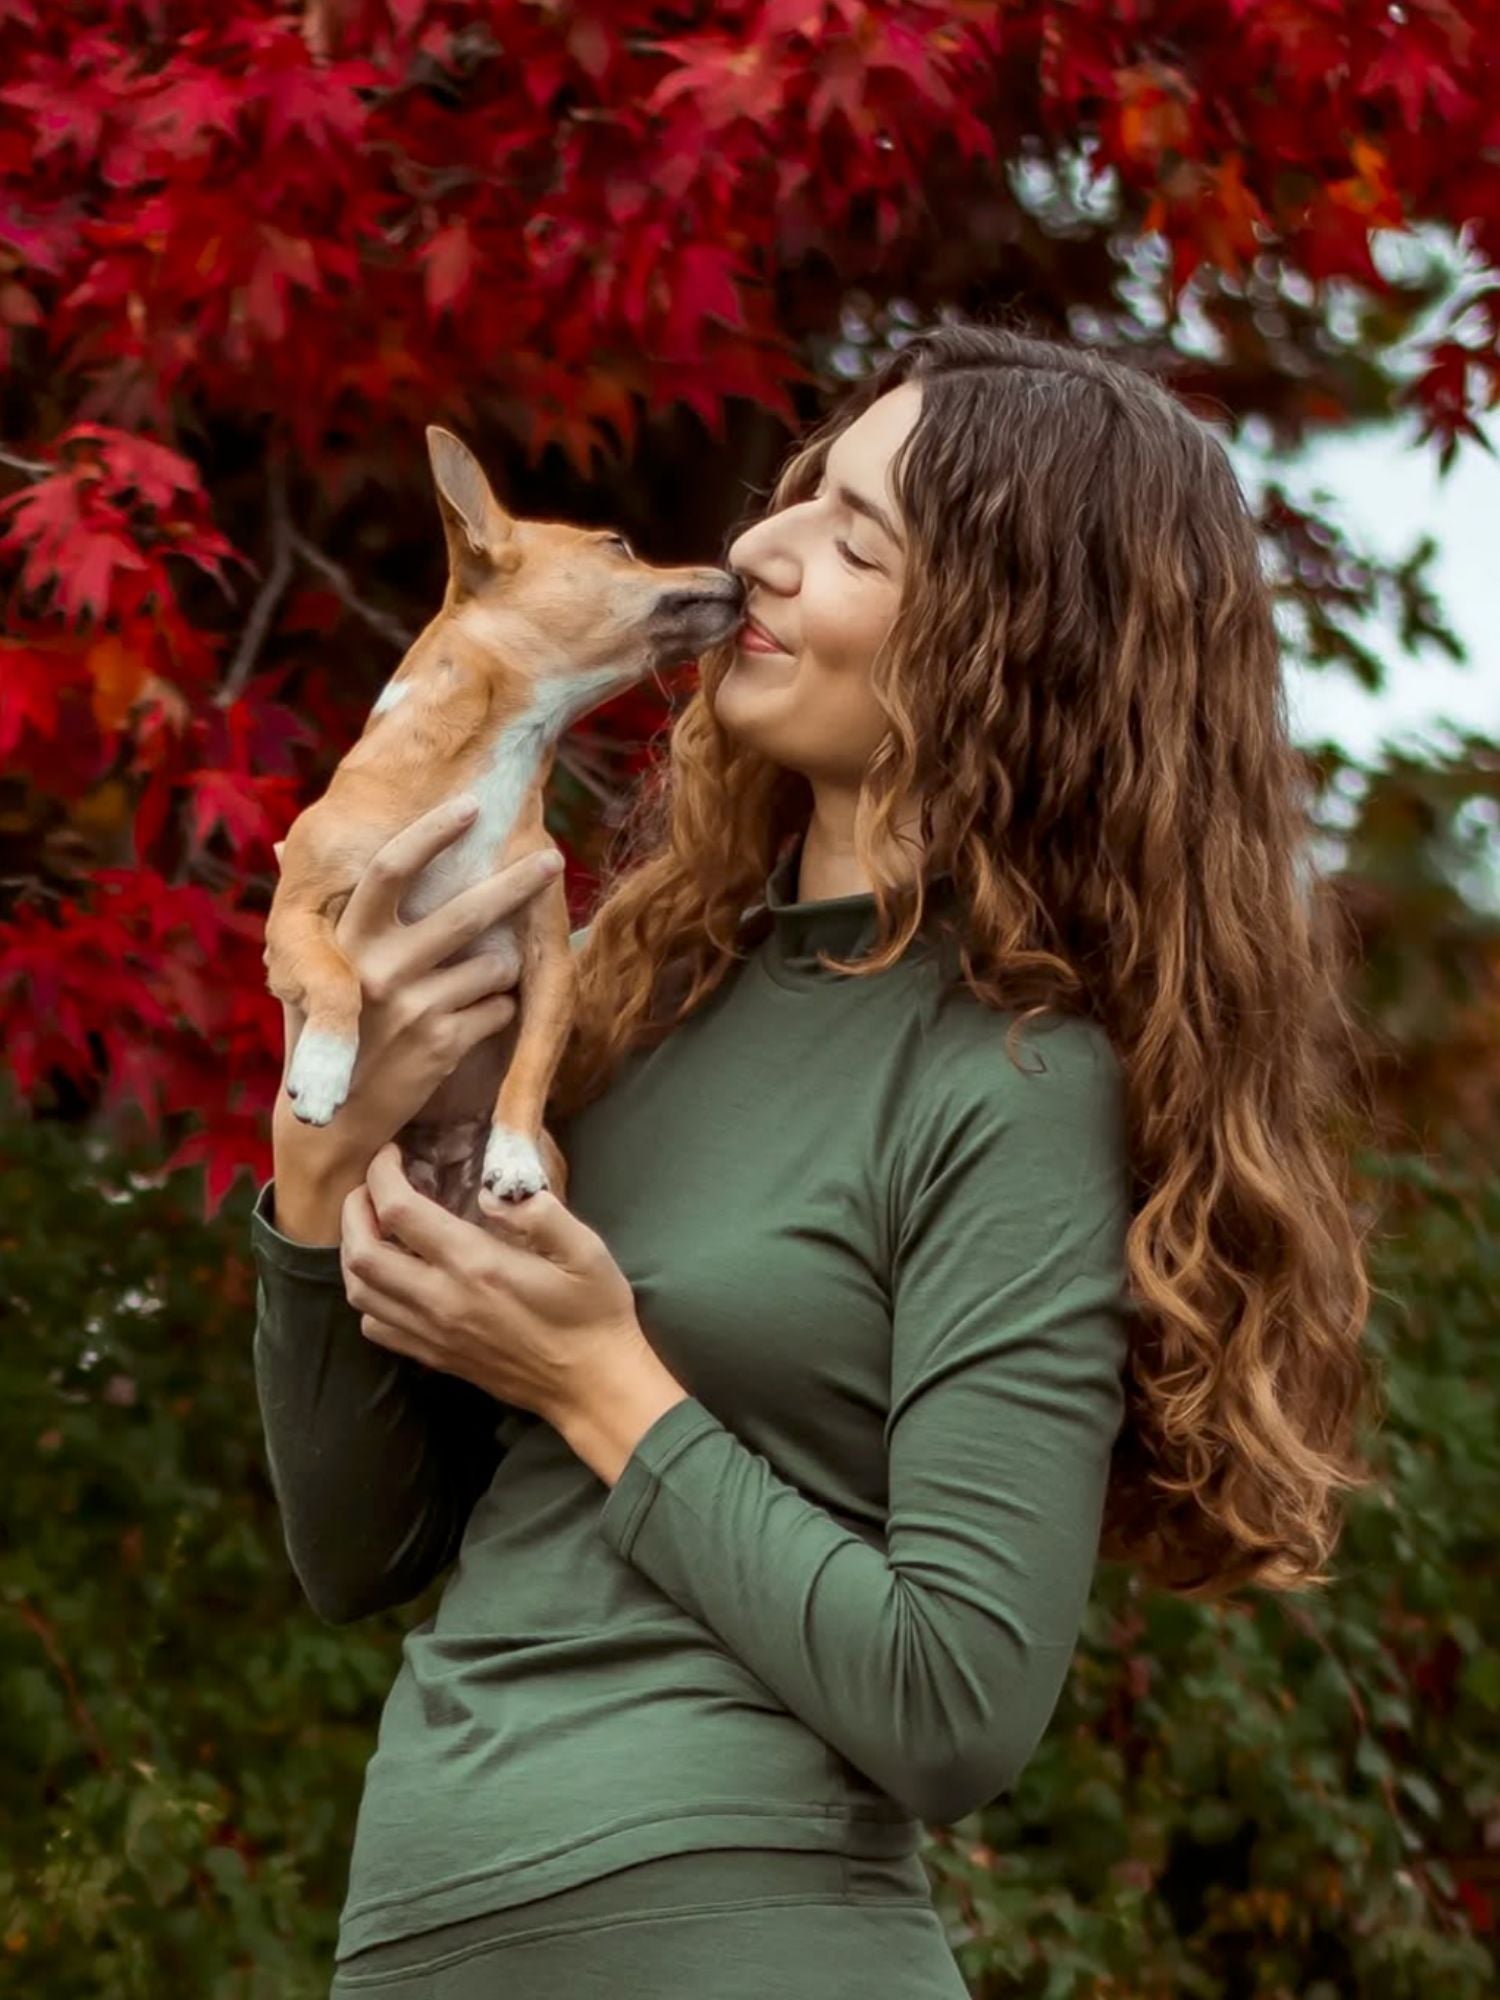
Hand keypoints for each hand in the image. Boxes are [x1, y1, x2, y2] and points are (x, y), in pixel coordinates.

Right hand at [271, 798, 563, 1191]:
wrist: (330, 1123)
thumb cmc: (327, 1036)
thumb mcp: (311, 974)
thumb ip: (320, 916)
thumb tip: (286, 846)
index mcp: (344, 943)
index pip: (389, 871)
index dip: (431, 834)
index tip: (470, 805)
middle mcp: (377, 970)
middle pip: (466, 912)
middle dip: (517, 883)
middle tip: (552, 858)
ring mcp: (413, 1008)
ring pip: (493, 965)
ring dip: (499, 969)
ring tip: (477, 982)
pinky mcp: (443, 1044)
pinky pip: (498, 1008)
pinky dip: (495, 1010)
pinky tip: (469, 1022)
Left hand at [340, 1142, 653, 1431]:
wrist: (592, 1385)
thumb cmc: (593, 1311)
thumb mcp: (586, 1250)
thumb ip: (540, 1213)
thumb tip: (493, 1190)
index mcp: (476, 1264)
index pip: (399, 1211)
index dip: (383, 1174)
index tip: (393, 1154)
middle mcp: (441, 1300)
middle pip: (361, 1252)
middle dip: (355, 1209)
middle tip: (372, 1186)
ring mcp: (432, 1333)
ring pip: (359, 1292)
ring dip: (354, 1251)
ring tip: (373, 1225)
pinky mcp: (433, 1357)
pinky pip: (375, 1327)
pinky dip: (368, 1295)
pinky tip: (391, 1277)